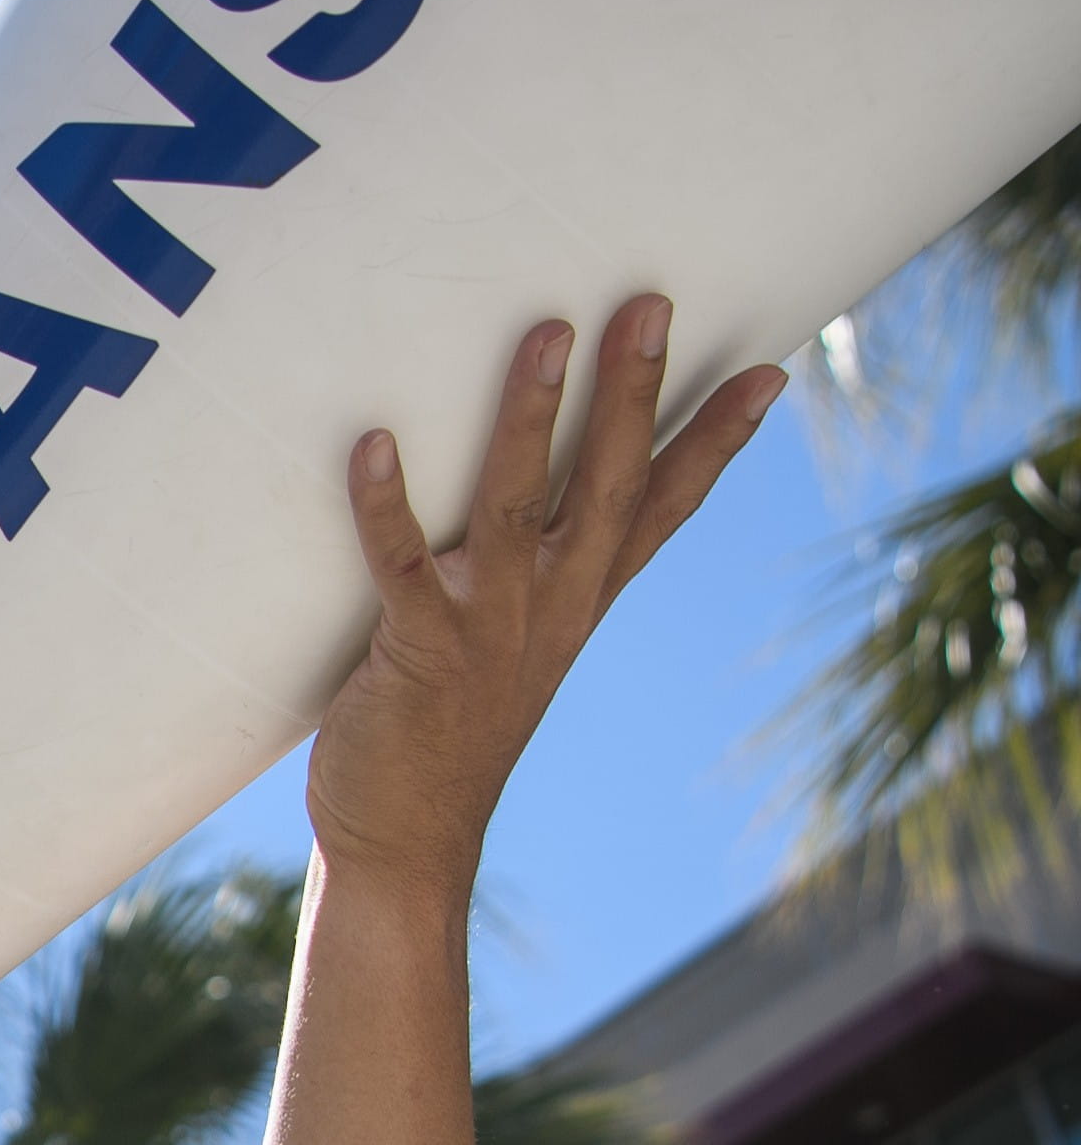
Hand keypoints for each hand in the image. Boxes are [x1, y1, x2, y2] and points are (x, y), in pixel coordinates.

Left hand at [306, 297, 785, 905]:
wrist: (403, 842)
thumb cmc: (446, 733)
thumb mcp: (510, 648)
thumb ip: (528, 578)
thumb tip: (526, 500)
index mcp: (578, 604)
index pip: (662, 510)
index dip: (714, 443)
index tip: (768, 369)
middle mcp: (546, 607)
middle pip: (604, 485)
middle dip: (632, 393)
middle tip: (651, 302)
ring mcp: (484, 626)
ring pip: (515, 504)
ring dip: (531, 417)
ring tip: (549, 333)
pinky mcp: (412, 650)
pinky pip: (400, 563)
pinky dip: (387, 503)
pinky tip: (375, 443)